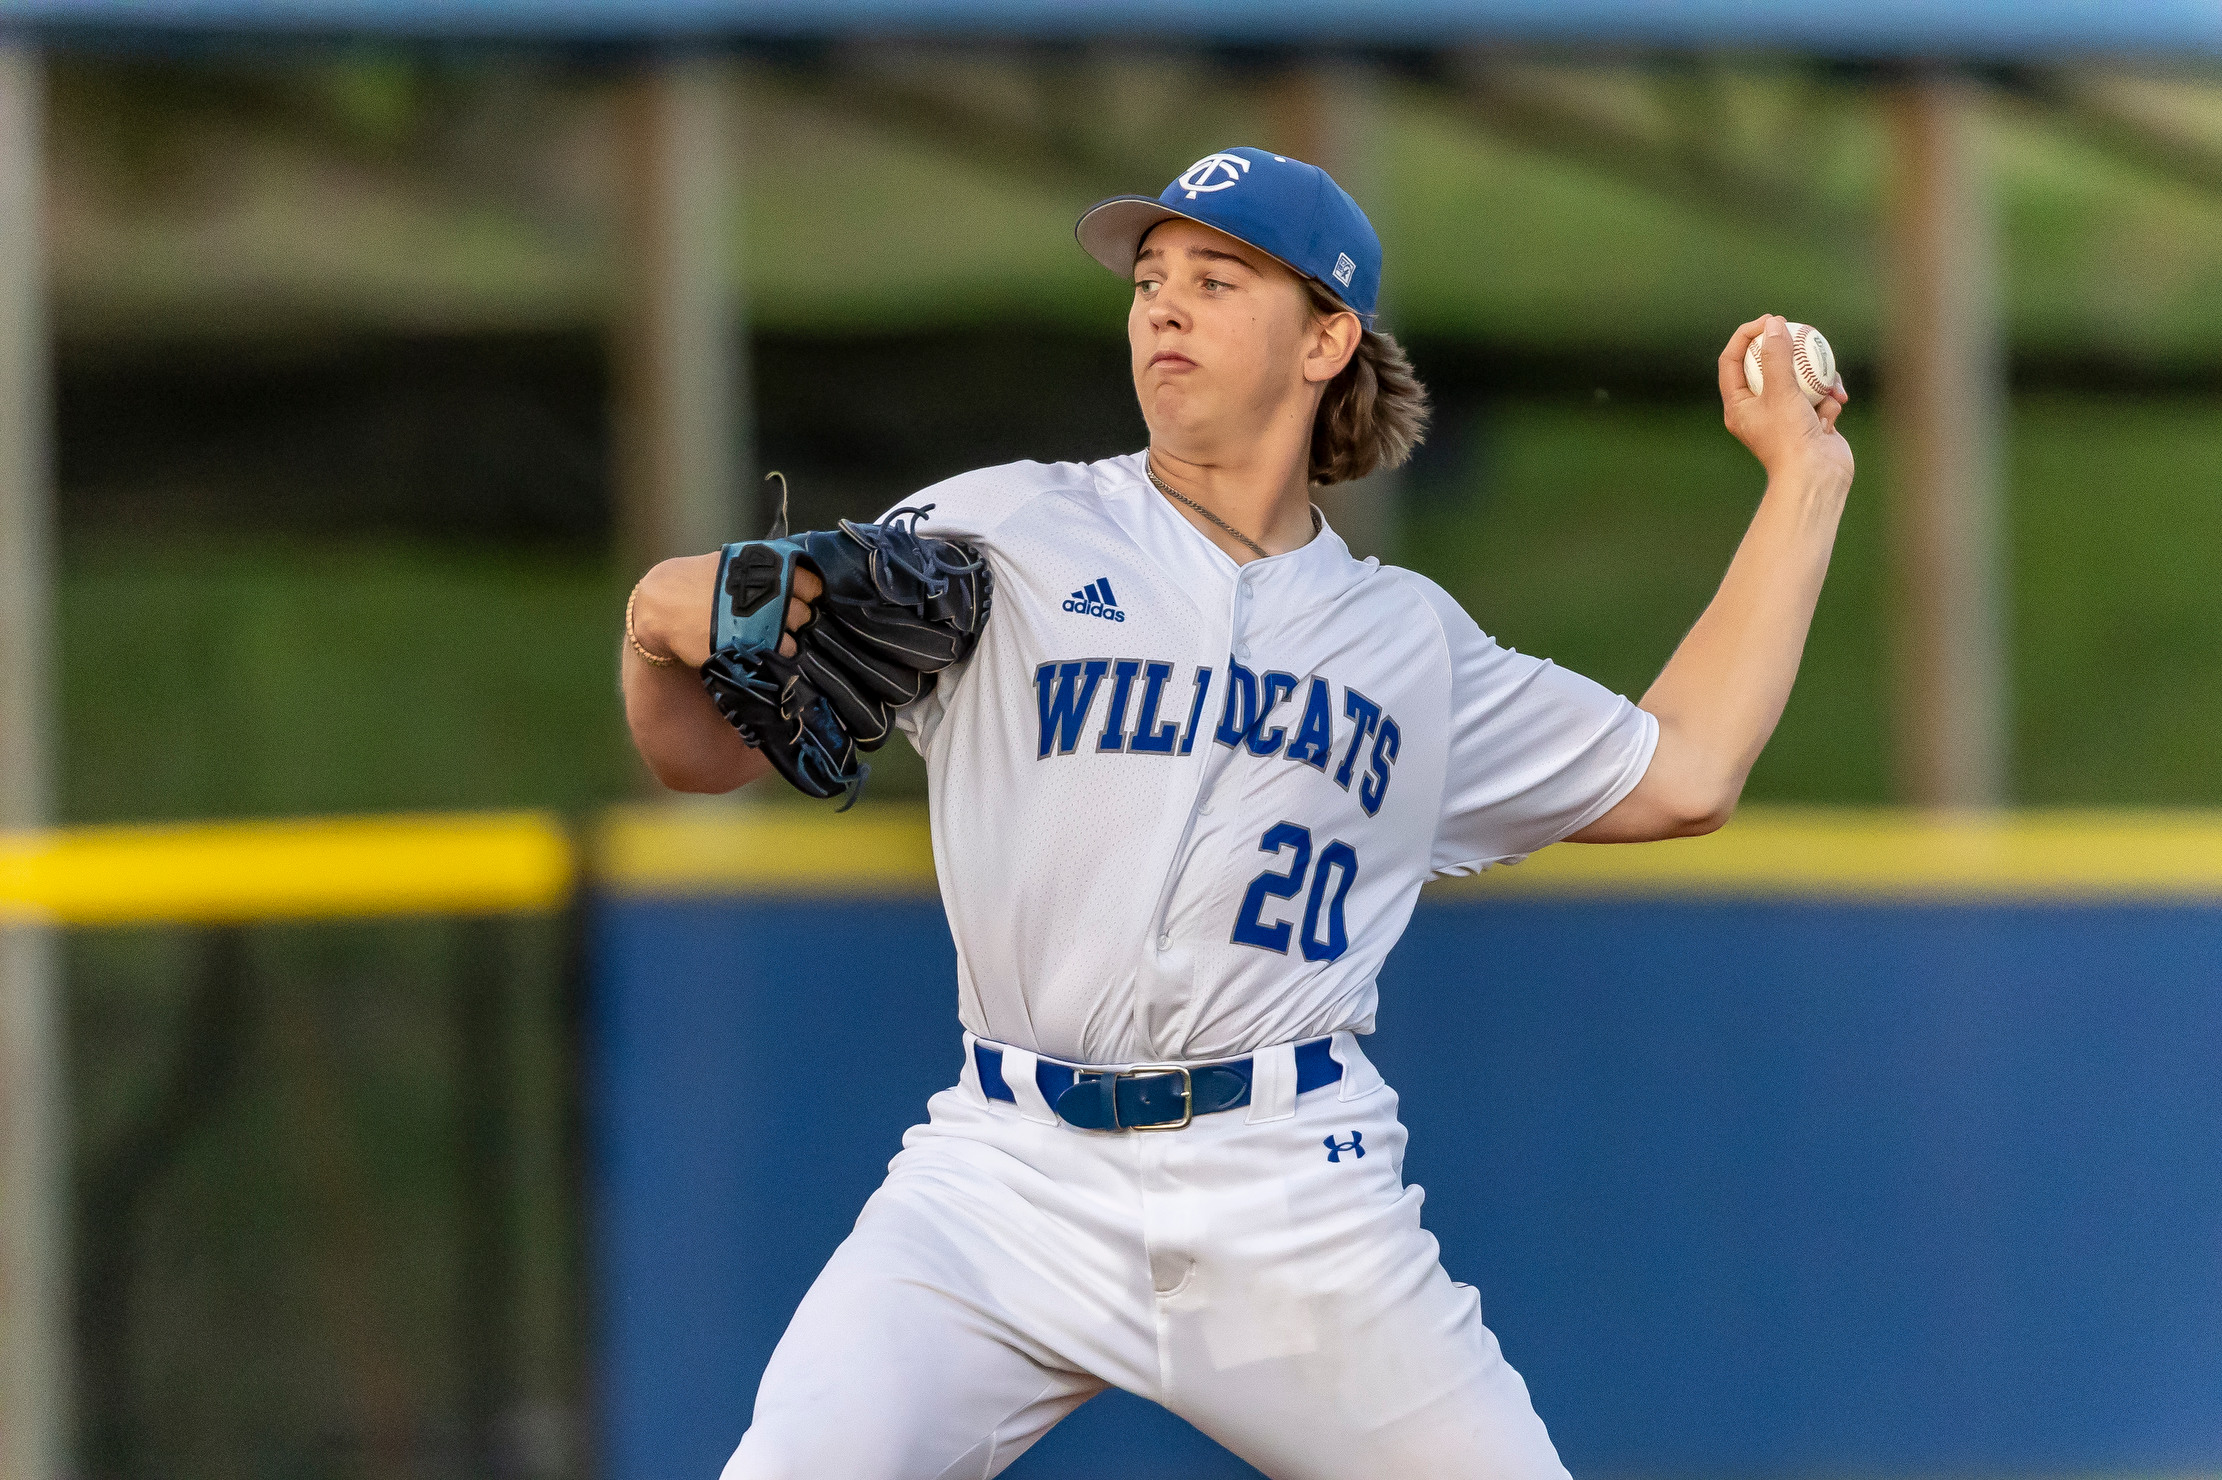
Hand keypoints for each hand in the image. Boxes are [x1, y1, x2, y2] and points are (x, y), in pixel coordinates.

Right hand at [630, 551, 821, 669]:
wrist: (664, 605)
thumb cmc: (697, 581)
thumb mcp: (731, 563)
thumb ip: (762, 571)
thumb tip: (790, 578)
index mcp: (768, 567)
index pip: (813, 583)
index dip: (811, 594)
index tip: (804, 600)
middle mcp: (773, 591)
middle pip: (806, 612)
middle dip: (798, 618)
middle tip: (782, 621)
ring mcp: (765, 618)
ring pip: (796, 635)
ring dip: (788, 637)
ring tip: (769, 636)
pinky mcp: (754, 644)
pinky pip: (781, 652)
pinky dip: (776, 652)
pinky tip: (761, 647)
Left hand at [1719, 315, 1852, 487]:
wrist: (1816, 478)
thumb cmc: (1790, 438)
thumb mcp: (1781, 391)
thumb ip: (1776, 356)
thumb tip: (1773, 324)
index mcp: (1738, 404)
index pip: (1732, 360)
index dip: (1746, 335)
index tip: (1769, 320)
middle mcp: (1759, 409)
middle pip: (1769, 366)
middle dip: (1789, 353)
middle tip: (1800, 331)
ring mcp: (1786, 415)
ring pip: (1802, 380)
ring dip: (1819, 383)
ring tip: (1828, 392)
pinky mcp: (1810, 421)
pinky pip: (1821, 398)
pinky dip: (1829, 403)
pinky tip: (1833, 416)